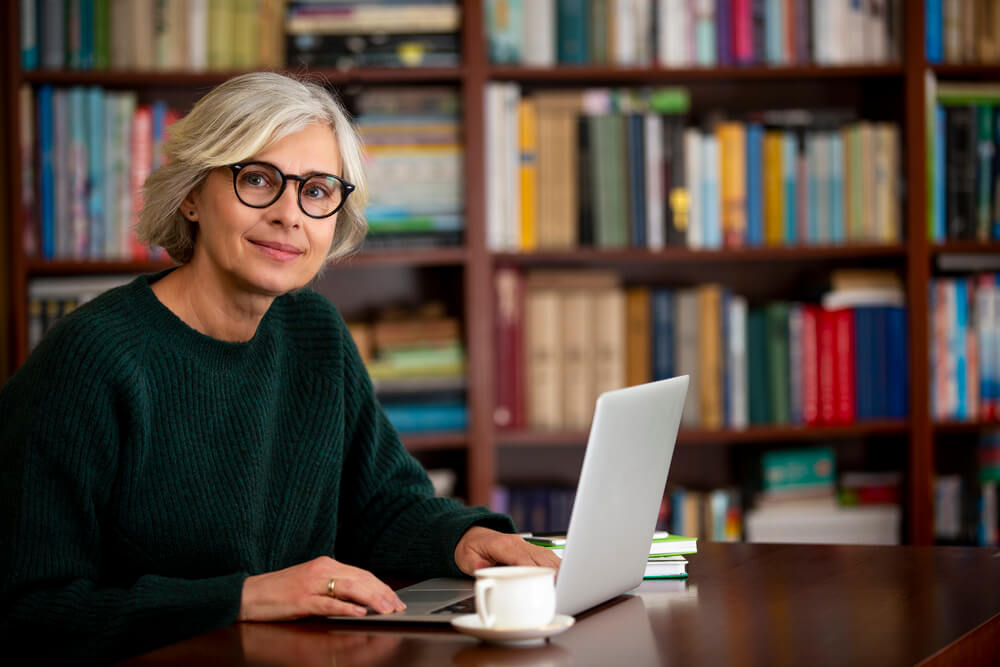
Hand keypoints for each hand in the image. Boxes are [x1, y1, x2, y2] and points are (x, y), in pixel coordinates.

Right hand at [238, 556, 405, 621]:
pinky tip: (359, 612)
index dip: (381, 586)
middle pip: (360, 579)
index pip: (362, 573)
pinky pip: (328, 603)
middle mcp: (321, 569)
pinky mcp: (301, 599)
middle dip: (383, 593)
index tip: (395, 599)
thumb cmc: (280, 591)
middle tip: (398, 607)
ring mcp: (311, 584)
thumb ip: (334, 586)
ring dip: (372, 600)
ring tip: (386, 609)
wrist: (249, 594)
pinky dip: (346, 607)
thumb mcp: (311, 583)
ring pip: (349, 588)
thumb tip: (362, 598)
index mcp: (326, 563)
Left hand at [453, 527, 561, 574]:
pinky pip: (546, 555)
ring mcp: (524, 544)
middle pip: (540, 556)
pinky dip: (556, 565)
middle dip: (553, 571)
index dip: (534, 569)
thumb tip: (482, 570)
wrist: (468, 534)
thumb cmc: (468, 547)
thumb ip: (473, 564)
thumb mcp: (464, 557)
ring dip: (558, 568)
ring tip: (569, 582)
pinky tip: (564, 575)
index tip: (545, 580)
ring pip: (546, 554)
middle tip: (563, 586)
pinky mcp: (528, 548)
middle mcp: (516, 542)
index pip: (522, 557)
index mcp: (501, 544)